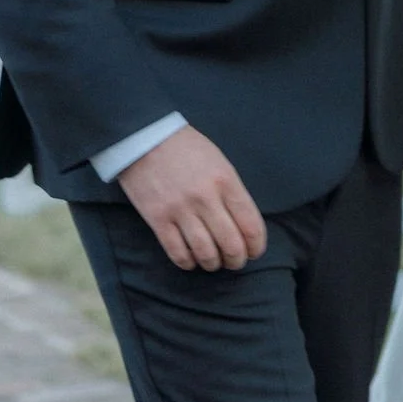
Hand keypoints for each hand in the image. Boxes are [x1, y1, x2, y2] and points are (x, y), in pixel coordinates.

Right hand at [115, 125, 267, 271]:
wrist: (145, 137)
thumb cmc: (187, 148)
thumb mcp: (219, 161)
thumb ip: (231, 191)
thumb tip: (243, 224)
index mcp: (226, 181)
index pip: (250, 224)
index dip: (256, 245)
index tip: (254, 252)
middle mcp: (206, 198)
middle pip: (231, 244)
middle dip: (237, 260)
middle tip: (235, 262)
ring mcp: (180, 210)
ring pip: (205, 252)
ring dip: (213, 264)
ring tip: (213, 262)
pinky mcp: (157, 219)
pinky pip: (177, 252)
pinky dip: (188, 262)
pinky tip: (191, 260)